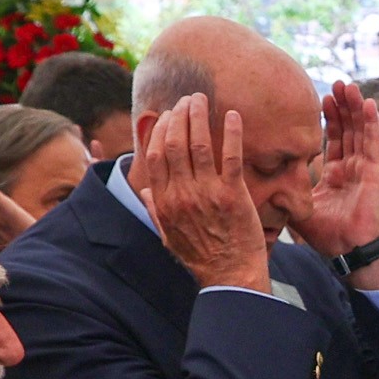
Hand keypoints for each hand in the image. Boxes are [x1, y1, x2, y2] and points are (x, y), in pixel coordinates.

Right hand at [130, 95, 272, 292]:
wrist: (231, 277)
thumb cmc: (201, 259)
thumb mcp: (169, 238)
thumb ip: (155, 212)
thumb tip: (144, 193)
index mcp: (164, 202)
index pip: (156, 156)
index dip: (161, 131)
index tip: (168, 116)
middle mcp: (182, 194)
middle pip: (175, 144)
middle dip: (179, 116)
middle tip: (187, 101)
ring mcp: (208, 194)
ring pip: (199, 145)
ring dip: (199, 117)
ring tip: (202, 100)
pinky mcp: (233, 195)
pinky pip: (230, 157)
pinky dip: (231, 133)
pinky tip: (233, 116)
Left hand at [303, 79, 378, 266]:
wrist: (347, 250)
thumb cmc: (326, 234)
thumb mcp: (298, 206)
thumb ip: (285, 190)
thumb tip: (260, 181)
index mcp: (336, 173)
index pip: (333, 139)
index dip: (328, 118)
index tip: (320, 97)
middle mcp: (352, 167)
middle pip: (348, 129)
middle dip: (342, 106)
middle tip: (336, 84)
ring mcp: (365, 168)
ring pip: (361, 131)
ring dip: (355, 108)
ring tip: (349, 86)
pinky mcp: (376, 173)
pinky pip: (374, 143)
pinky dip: (372, 123)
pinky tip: (368, 103)